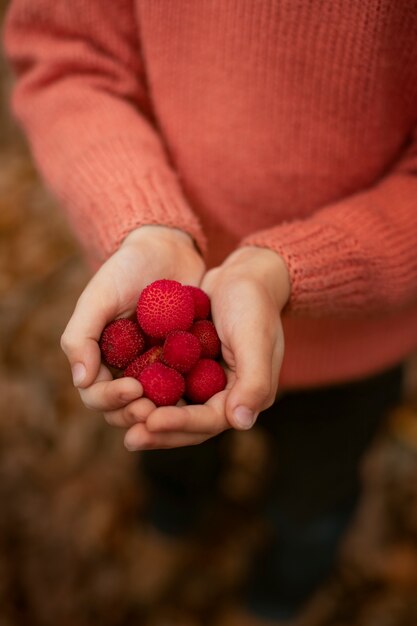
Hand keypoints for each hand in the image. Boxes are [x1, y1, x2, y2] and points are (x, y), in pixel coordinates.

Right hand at [60, 226, 204, 421]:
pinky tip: (202, 397)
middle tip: (152, 408)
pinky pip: (186, 389)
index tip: (134, 388)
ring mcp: (157, 370)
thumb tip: (81, 380)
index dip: (111, 399)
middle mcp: (126, 370)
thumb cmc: (126, 269)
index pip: (97, 394)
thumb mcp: (99, 296)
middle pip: (125, 409)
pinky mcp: (184, 365)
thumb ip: (81, 336)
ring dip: (162, 413)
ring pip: (156, 407)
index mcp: (100, 359)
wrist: (168, 250)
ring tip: (176, 410)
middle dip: (135, 413)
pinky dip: (190, 397)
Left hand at [124, 246, 289, 449]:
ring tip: (122, 421)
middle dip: (160, 432)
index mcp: (248, 395)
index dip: (180, 425)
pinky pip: (169, 388)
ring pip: (176, 410)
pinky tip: (124, 394)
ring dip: (151, 418)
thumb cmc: (254, 304)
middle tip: (130, 438)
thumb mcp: (256, 339)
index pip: (210, 421)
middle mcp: (228, 396)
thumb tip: (240, 423)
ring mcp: (208, 383)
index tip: (150, 421)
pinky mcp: (192, 369)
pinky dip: (150, 393)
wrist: (244, 276)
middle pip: (190, 425)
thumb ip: (254, 381)